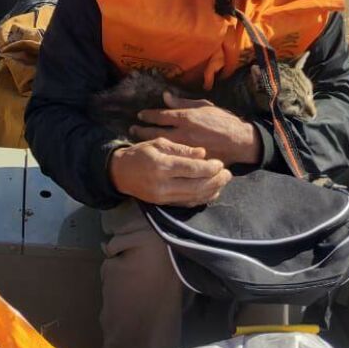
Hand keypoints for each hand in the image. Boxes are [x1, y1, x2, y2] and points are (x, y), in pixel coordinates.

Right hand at [108, 136, 231, 205]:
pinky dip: (202, 199)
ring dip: (212, 191)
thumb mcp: (158, 143)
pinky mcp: (164, 204)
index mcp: (162, 165)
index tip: (220, 163)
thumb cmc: (140, 153)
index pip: (191, 169)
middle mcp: (163, 184)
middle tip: (228, 173)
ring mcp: (164, 197)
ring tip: (223, 182)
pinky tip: (212, 192)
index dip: (209, 167)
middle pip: (196, 186)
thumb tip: (202, 153)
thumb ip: (180, 149)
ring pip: (194, 197)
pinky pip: (187, 203)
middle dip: (215, 181)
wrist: (120, 173)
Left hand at [131, 91, 262, 167]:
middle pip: (156, 133)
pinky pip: (173, 158)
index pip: (161, 116)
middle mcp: (183, 133)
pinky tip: (155, 155)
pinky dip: (162, 155)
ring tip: (138, 141)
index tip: (140, 115)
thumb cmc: (223, 120)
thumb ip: (183, 103)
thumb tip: (165, 96)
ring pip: (161, 146)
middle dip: (142, 130)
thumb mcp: (204, 105)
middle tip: (132, 129)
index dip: (148, 115)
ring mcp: (186, 149)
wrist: (240, 141)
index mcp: (186, 118)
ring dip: (149, 143)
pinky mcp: (191, 161)